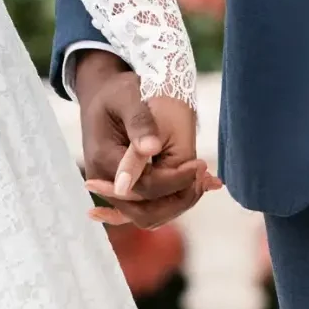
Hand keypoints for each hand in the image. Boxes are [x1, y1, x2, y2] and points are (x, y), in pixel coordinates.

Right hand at [71, 49, 220, 229]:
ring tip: (205, 181)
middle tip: (206, 178)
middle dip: (180, 199)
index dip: (176, 180)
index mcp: (104, 159)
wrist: (102, 96)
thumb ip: (140, 124)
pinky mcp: (122, 191)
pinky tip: (198, 189)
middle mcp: (104, 182)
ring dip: (178, 203)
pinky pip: (145, 208)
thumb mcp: (128, 98)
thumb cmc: (116, 93)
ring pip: (148, 215)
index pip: (145, 187)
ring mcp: (111, 190)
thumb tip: (152, 148)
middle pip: (145, 212)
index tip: (201, 164)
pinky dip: (170, 203)